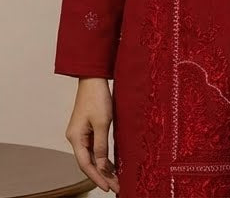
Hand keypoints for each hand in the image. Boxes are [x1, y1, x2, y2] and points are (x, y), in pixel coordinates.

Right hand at [65, 77, 119, 193]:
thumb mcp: (103, 122)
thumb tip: (102, 166)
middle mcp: (76, 138)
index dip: (97, 177)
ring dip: (103, 168)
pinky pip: (94, 148)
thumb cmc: (97, 98)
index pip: (86, 164)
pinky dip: (103, 157)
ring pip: (92, 156)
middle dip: (102, 176)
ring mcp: (81, 134)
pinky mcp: (88, 129)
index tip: (108, 188)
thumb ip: (102, 145)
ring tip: (116, 179)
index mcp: (76, 138)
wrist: (94, 79)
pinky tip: (111, 165)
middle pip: (88, 163)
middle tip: (116, 187)